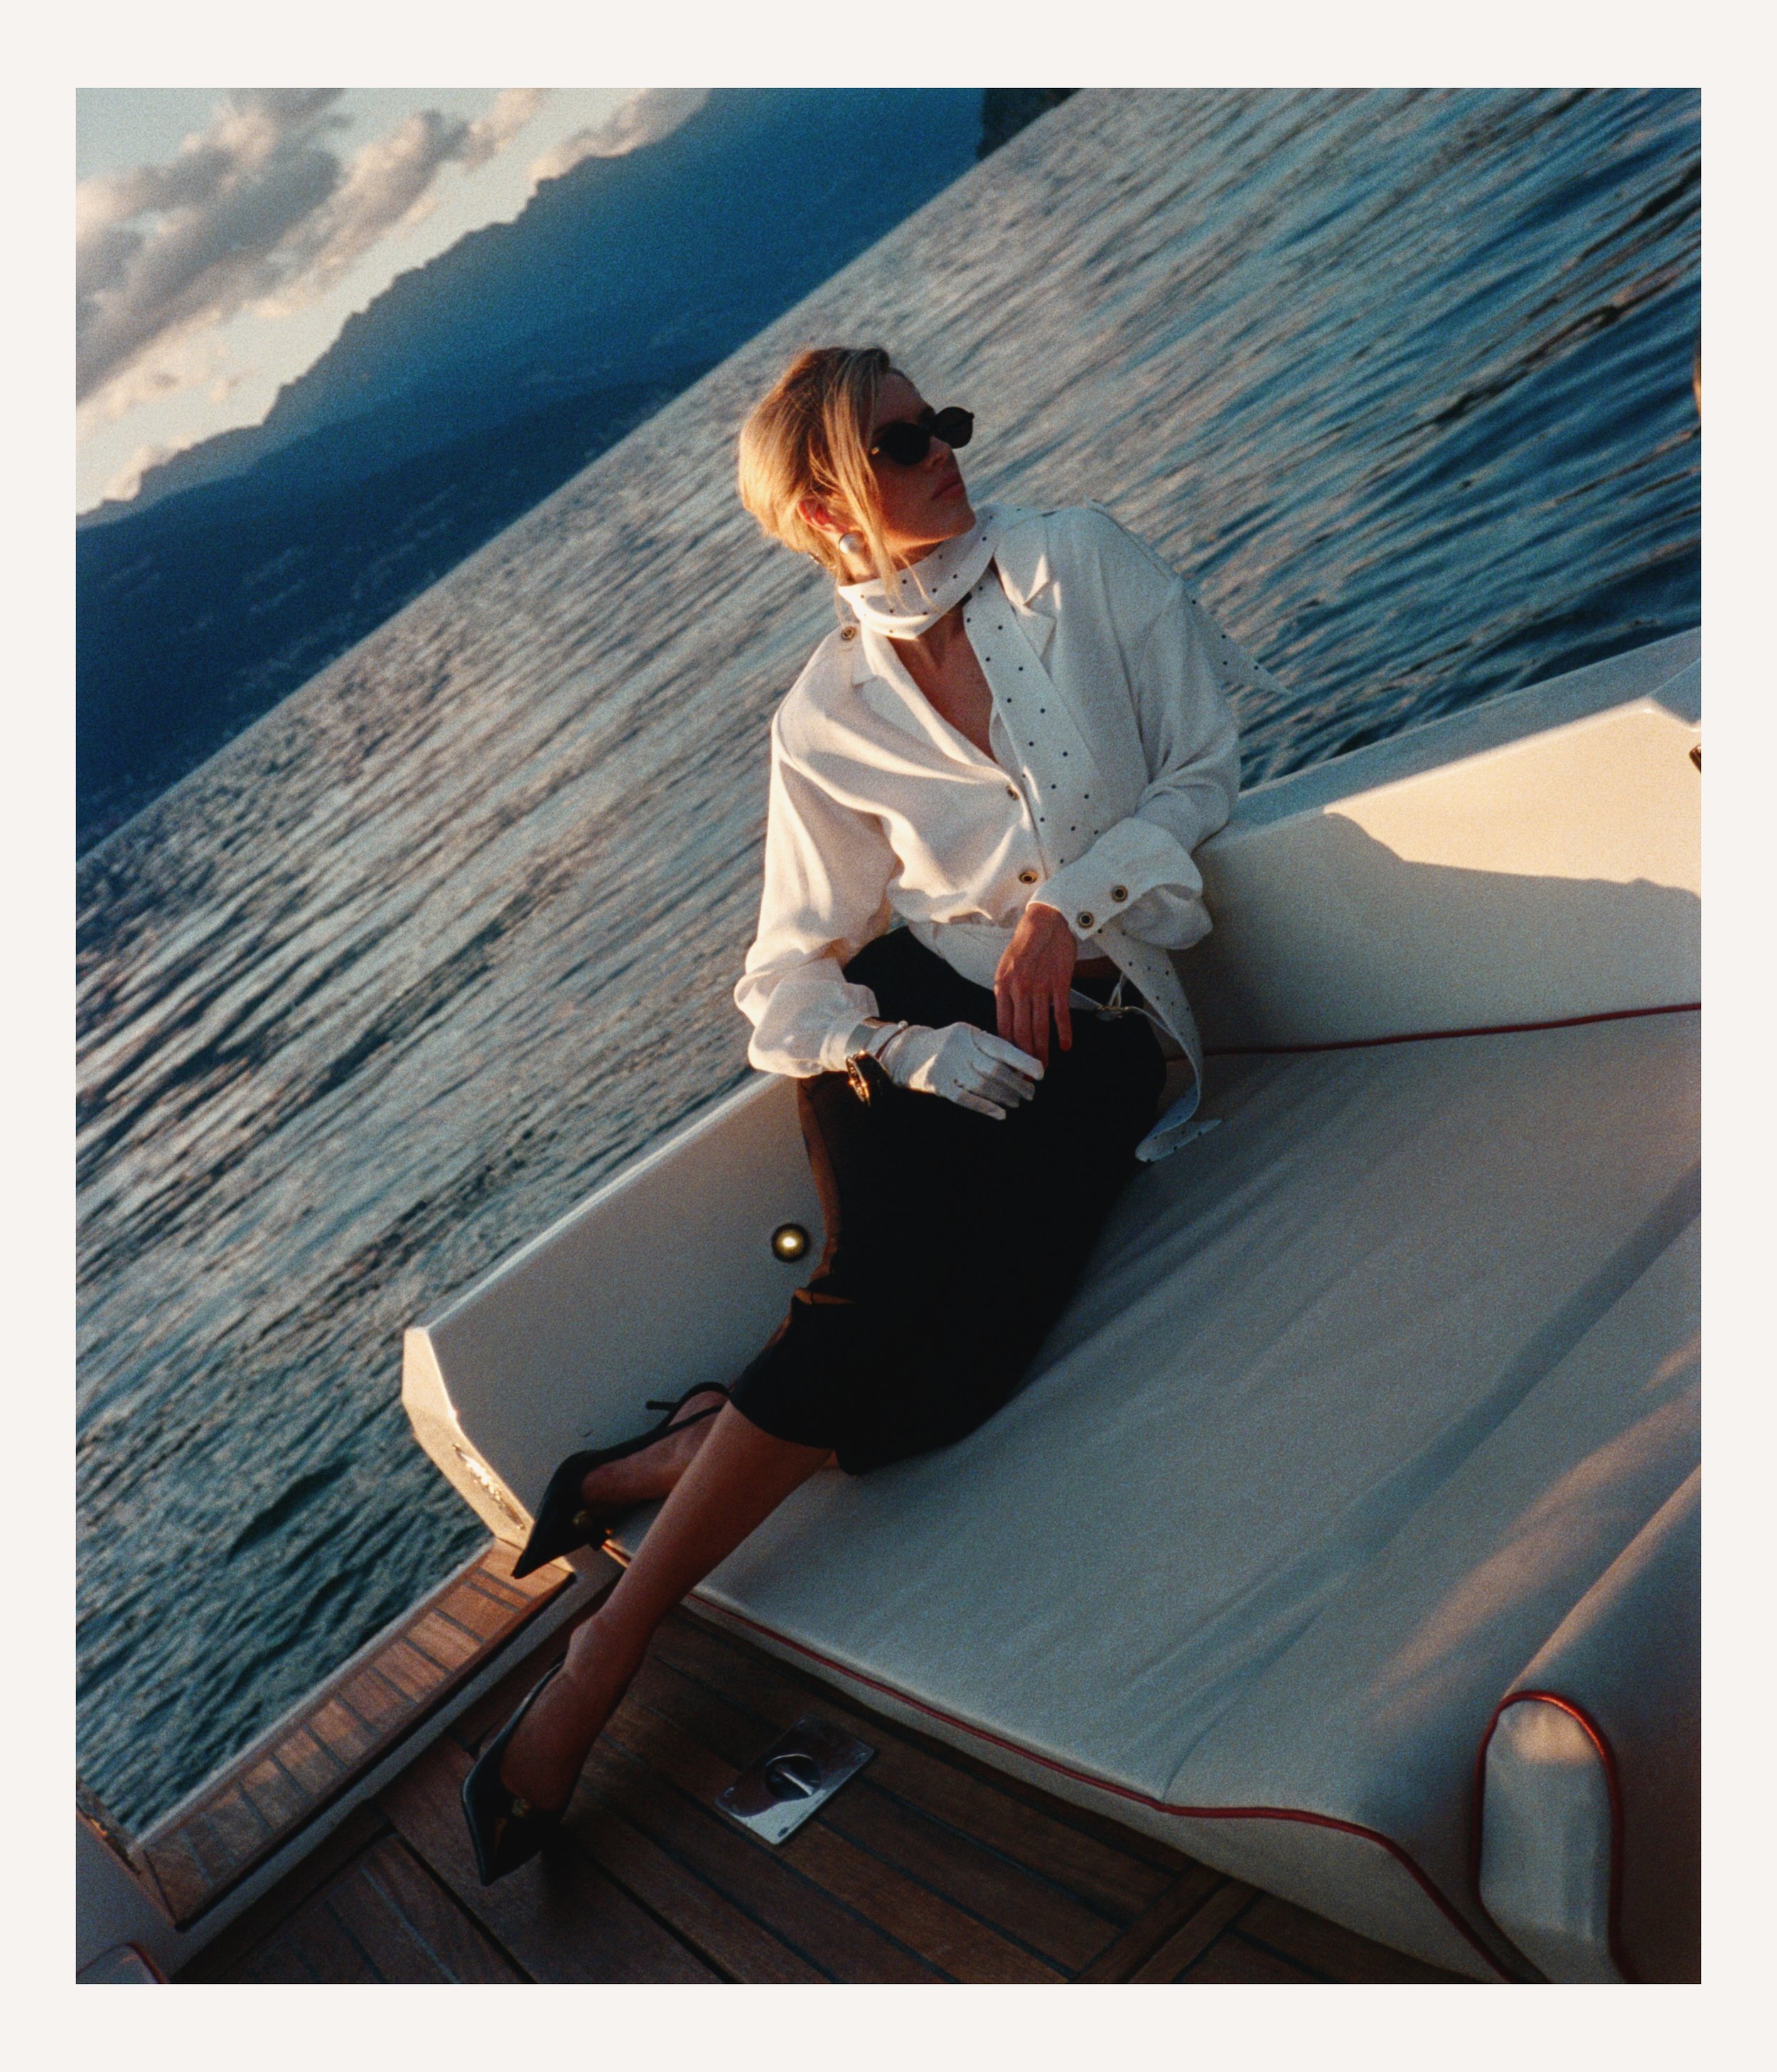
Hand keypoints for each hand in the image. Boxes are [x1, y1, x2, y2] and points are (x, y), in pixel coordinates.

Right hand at [879, 1022, 1042, 1120]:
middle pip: (994, 1069)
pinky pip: (966, 1099)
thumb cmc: (946, 1045)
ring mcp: (946, 1067)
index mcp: (968, 1033)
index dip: (1023, 1061)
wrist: (906, 1052)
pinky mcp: (938, 1085)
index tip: (1040, 1073)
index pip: (1001, 1048)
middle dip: (1017, 1083)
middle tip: (1030, 1093)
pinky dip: (986, 1107)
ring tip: (1018, 1102)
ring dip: (1005, 1097)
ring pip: (983, 1085)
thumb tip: (1021, 1066)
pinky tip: (1000, 1114)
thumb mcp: (965, 1036)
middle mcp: (958, 1048)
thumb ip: (989, 1047)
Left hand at [994, 900, 1076, 1068]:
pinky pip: (1060, 1013)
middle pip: (1020, 1032)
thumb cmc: (1026, 943)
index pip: (1002, 1026)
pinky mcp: (1058, 983)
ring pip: (1039, 1027)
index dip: (1006, 1049)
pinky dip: (1064, 1032)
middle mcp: (1018, 989)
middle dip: (1023, 1058)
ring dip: (1042, 1051)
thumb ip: (1006, 992)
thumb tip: (1008, 1019)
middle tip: (1027, 1076)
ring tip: (1044, 1067)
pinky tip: (1065, 1046)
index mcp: (1002, 986)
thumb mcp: (1007, 967)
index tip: (1009, 1065)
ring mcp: (1039, 987)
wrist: (1046, 921)